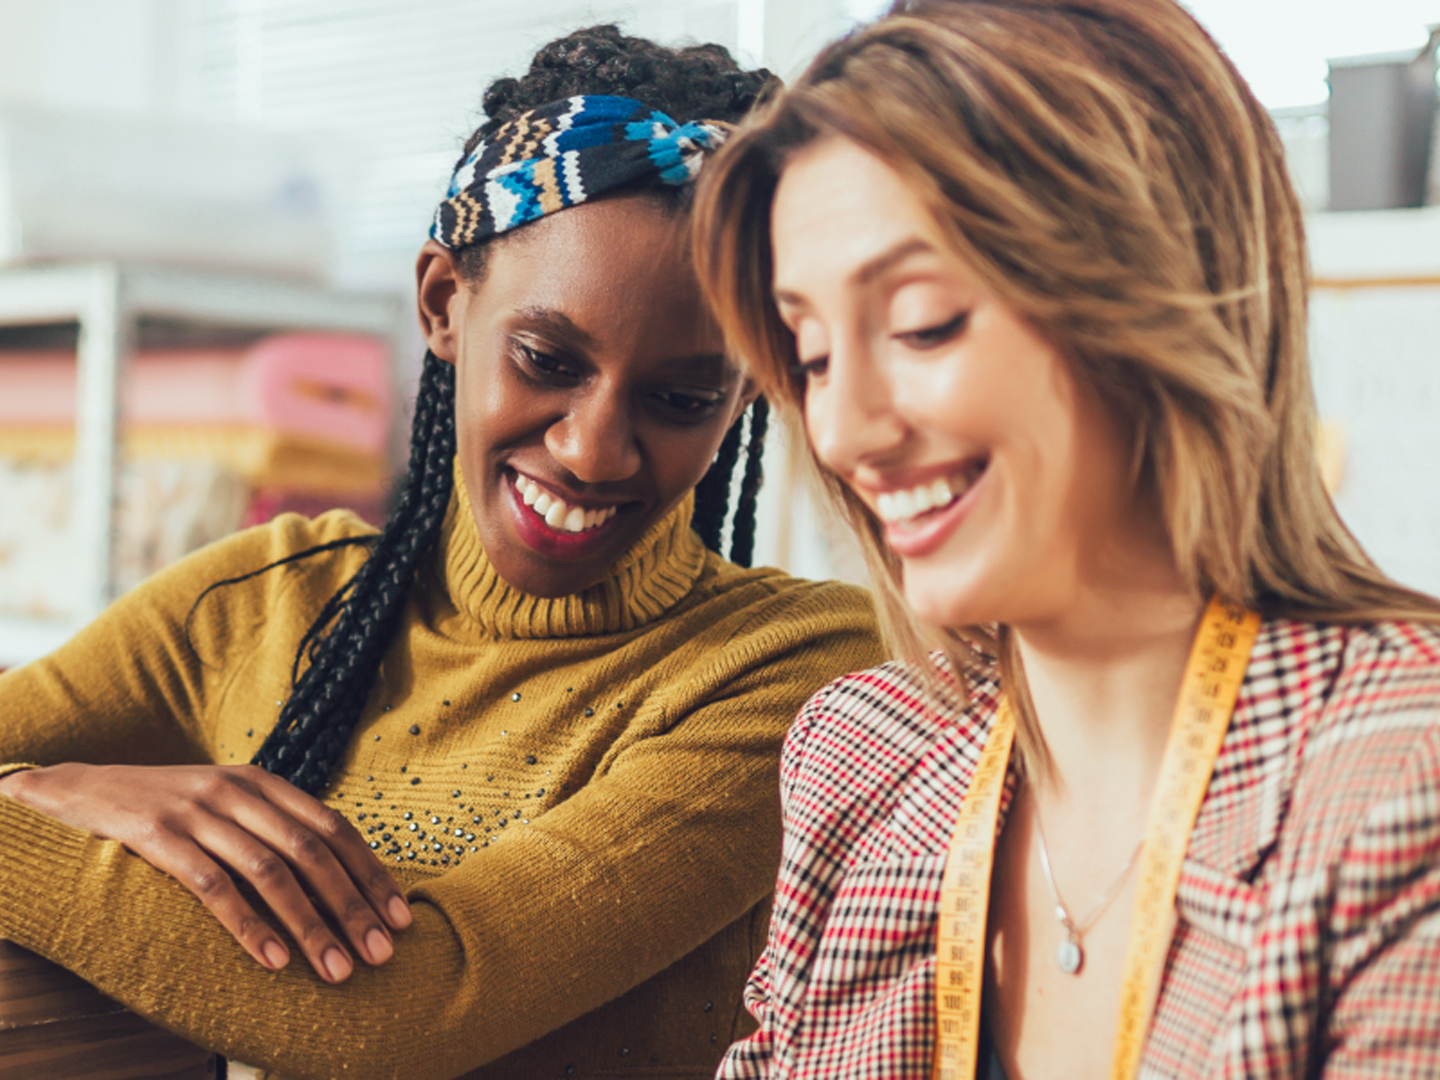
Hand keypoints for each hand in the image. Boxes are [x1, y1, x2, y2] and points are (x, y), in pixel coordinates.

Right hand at [0, 763, 411, 982]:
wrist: (80, 788)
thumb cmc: (168, 809)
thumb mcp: (226, 806)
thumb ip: (273, 831)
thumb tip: (337, 884)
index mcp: (263, 783)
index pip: (334, 828)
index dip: (370, 873)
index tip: (400, 917)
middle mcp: (237, 791)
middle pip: (311, 852)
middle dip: (351, 906)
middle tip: (380, 954)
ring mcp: (197, 811)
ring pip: (270, 872)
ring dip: (309, 925)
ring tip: (336, 969)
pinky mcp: (157, 836)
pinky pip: (213, 886)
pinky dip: (248, 925)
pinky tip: (272, 961)